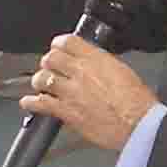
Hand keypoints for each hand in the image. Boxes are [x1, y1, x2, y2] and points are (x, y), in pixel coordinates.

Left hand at [20, 34, 158, 151]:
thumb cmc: (136, 101)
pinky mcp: (67, 112)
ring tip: (41, 83)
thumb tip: (93, 63)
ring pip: (43, 78)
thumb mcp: (122, 70)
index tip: (57, 47)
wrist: (137, 124)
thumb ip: (101, 64)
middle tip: (50, 67)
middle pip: (51, 58)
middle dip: (48, 61)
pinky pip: (42, 104)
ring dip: (40, 80)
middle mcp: (80, 72)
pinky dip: (32, 102)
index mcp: (95, 59)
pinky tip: (28, 102)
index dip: (59, 43)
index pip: (67, 42)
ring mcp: (71, 92)